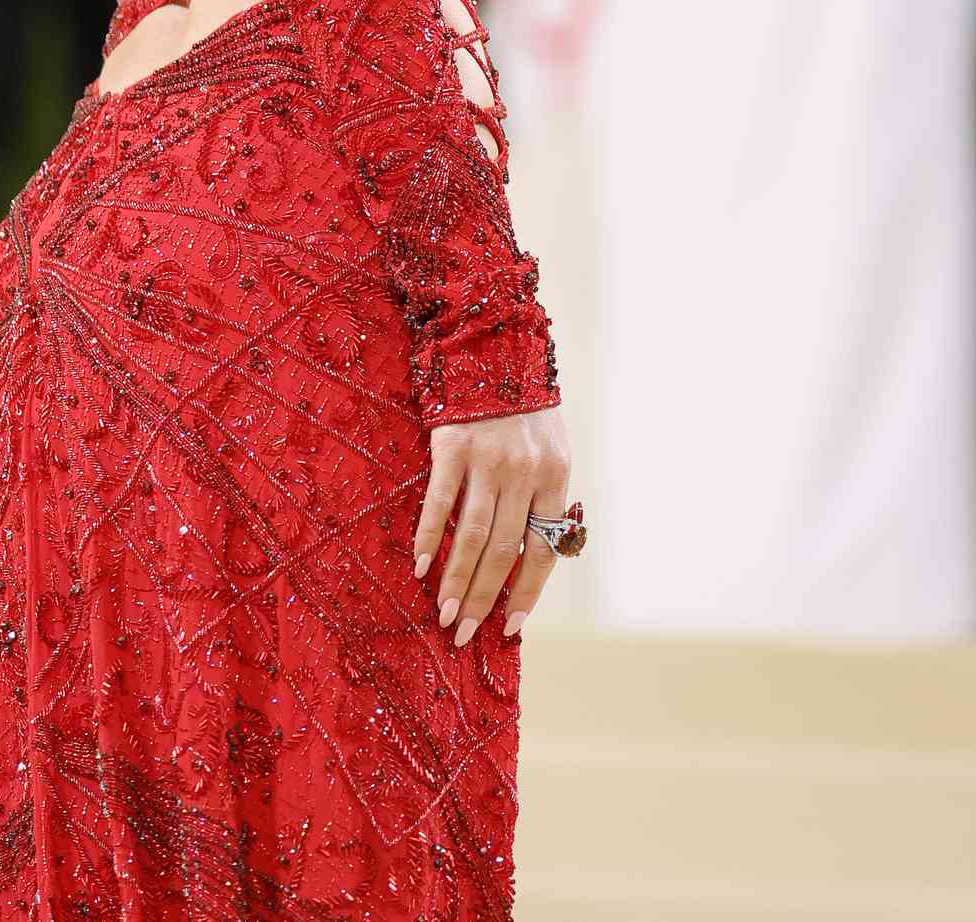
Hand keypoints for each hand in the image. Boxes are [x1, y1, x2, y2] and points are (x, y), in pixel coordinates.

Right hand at [413, 402, 571, 648]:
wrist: (496, 345)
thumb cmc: (524, 406)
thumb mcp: (549, 448)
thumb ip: (540, 496)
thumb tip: (522, 558)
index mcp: (554, 476)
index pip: (543, 549)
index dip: (527, 592)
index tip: (509, 627)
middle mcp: (524, 471)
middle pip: (505, 550)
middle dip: (482, 597)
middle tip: (462, 631)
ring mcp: (488, 457)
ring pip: (473, 534)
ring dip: (456, 579)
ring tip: (443, 612)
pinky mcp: (453, 443)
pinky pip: (440, 499)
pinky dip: (430, 535)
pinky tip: (421, 564)